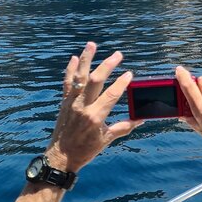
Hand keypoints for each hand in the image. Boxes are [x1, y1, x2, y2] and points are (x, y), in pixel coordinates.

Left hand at [45, 42, 142, 172]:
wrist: (60, 157)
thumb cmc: (86, 150)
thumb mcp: (107, 139)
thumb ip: (124, 127)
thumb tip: (141, 119)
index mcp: (96, 116)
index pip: (112, 95)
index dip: (122, 83)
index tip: (130, 74)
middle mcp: (83, 107)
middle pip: (96, 80)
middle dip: (107, 65)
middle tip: (118, 54)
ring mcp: (71, 103)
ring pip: (80, 76)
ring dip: (86, 59)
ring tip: (92, 44)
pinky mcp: (64, 102)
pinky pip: (67, 83)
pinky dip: (70, 70)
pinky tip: (74, 58)